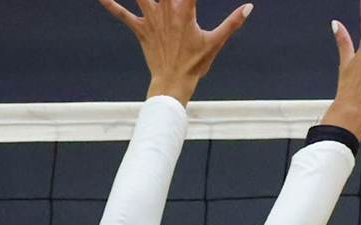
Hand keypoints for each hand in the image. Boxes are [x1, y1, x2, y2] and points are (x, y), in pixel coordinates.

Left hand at [97, 0, 251, 104]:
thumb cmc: (196, 64)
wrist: (174, 82)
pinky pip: (122, 14)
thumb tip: (248, 7)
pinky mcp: (140, 28)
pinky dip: (111, 4)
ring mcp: (151, 19)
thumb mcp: (216, 42)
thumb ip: (232, 22)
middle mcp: (166, 11)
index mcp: (185, 12)